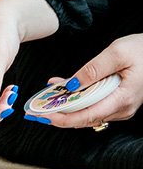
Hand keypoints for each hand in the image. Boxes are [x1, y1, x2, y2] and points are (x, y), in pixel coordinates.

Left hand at [28, 34, 142, 128]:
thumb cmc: (142, 49)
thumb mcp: (116, 53)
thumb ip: (93, 70)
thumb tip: (71, 85)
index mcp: (122, 99)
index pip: (87, 116)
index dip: (64, 119)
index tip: (45, 117)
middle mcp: (122, 108)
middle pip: (85, 117)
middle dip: (60, 113)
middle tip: (37, 108)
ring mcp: (121, 106)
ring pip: (88, 111)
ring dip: (66, 104)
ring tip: (46, 92)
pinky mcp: (118, 100)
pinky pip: (94, 104)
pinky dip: (76, 98)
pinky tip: (63, 87)